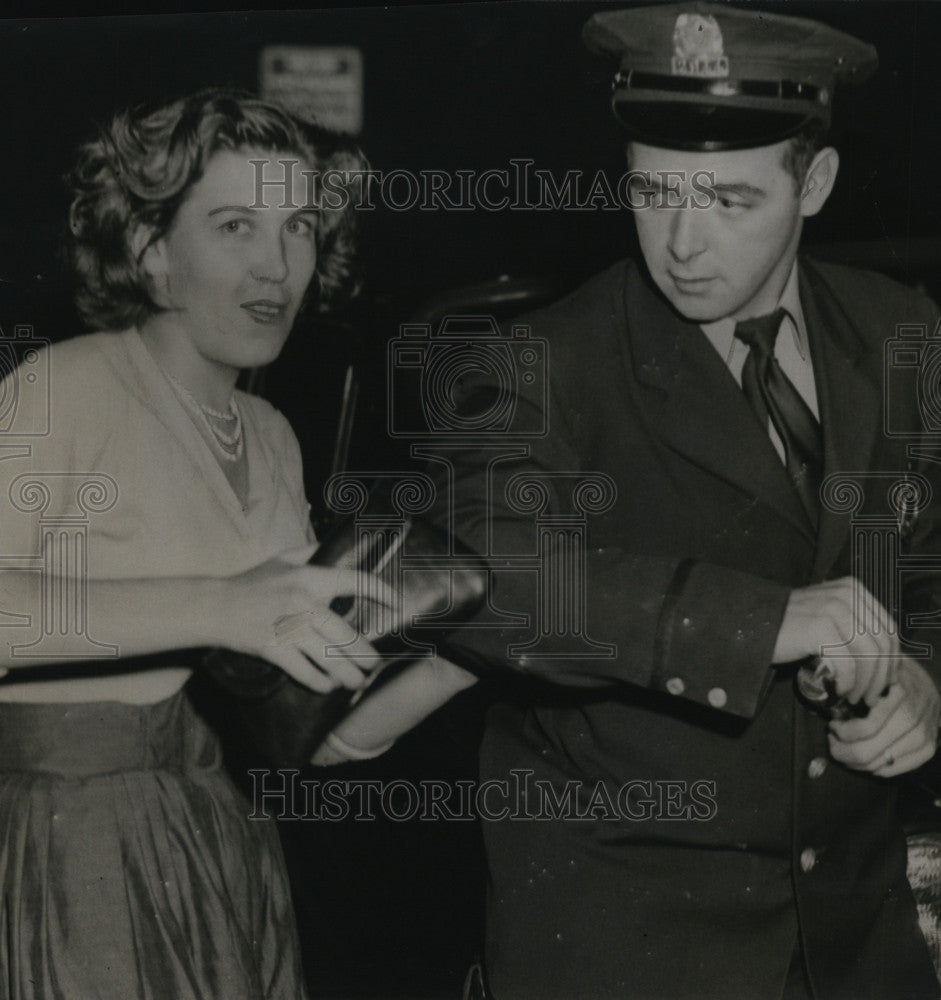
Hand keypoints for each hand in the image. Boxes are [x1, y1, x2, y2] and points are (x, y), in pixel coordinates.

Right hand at [209, 556, 395, 693]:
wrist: (215, 607)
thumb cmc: (253, 583)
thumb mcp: (283, 559)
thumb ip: (312, 551)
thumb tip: (339, 545)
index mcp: (309, 578)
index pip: (355, 582)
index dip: (380, 592)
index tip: (396, 603)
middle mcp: (303, 604)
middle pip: (346, 635)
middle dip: (365, 655)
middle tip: (374, 664)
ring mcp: (289, 630)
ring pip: (330, 659)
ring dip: (349, 675)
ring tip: (358, 680)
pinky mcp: (275, 651)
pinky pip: (305, 673)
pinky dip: (320, 682)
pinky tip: (329, 685)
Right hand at [773, 577, 897, 705]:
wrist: (749, 624)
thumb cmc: (788, 626)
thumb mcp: (826, 615)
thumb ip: (854, 626)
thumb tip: (884, 661)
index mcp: (852, 589)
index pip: (888, 628)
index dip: (891, 660)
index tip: (883, 682)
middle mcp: (846, 594)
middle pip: (881, 643)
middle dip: (880, 676)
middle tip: (870, 697)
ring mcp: (832, 609)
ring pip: (868, 655)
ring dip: (865, 684)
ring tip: (855, 698)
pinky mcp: (819, 627)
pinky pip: (847, 663)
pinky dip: (847, 682)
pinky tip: (838, 691)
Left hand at [828, 656, 939, 776]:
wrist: (927, 684)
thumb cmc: (892, 676)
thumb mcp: (873, 672)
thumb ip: (855, 684)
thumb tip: (832, 700)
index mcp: (898, 696)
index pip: (865, 728)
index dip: (841, 731)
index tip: (832, 724)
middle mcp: (913, 720)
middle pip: (867, 752)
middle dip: (841, 750)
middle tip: (832, 740)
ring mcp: (923, 737)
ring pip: (877, 765)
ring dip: (853, 760)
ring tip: (842, 748)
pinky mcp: (928, 749)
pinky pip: (892, 770)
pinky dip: (871, 768)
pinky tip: (861, 757)